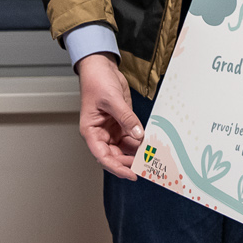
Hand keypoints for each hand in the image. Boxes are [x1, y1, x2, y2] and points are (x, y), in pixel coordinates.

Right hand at [77, 52, 142, 178]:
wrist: (101, 68)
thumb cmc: (96, 82)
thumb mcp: (112, 99)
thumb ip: (126, 118)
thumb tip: (138, 134)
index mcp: (91, 131)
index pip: (102, 156)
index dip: (116, 167)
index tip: (131, 174)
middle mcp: (101, 134)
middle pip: (114, 156)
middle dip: (129, 162)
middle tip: (146, 166)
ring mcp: (111, 129)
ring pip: (124, 149)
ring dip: (136, 153)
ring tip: (151, 157)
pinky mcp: (121, 123)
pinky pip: (131, 137)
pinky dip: (139, 142)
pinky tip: (149, 144)